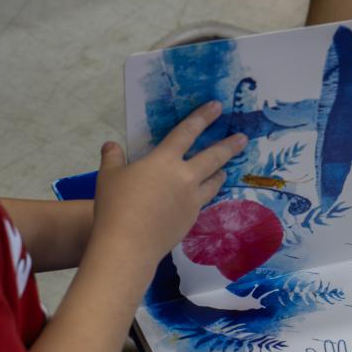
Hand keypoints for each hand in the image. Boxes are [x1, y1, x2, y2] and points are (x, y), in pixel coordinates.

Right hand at [92, 101, 246, 264]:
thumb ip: (113, 158)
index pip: (187, 132)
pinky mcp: (191, 220)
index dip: (202, 117)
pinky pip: (203, 202)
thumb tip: (111, 145)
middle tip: (242, 138)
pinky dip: (207, 195)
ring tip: (226, 169)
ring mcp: (191, 200)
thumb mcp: (108, 177)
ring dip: (221, 172)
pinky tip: (204, 196)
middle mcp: (184, 177)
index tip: (217, 107)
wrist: (129, 245)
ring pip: (214, 182)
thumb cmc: (115, 207)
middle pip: (212, 157)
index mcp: (164, 160)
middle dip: (229, 145)